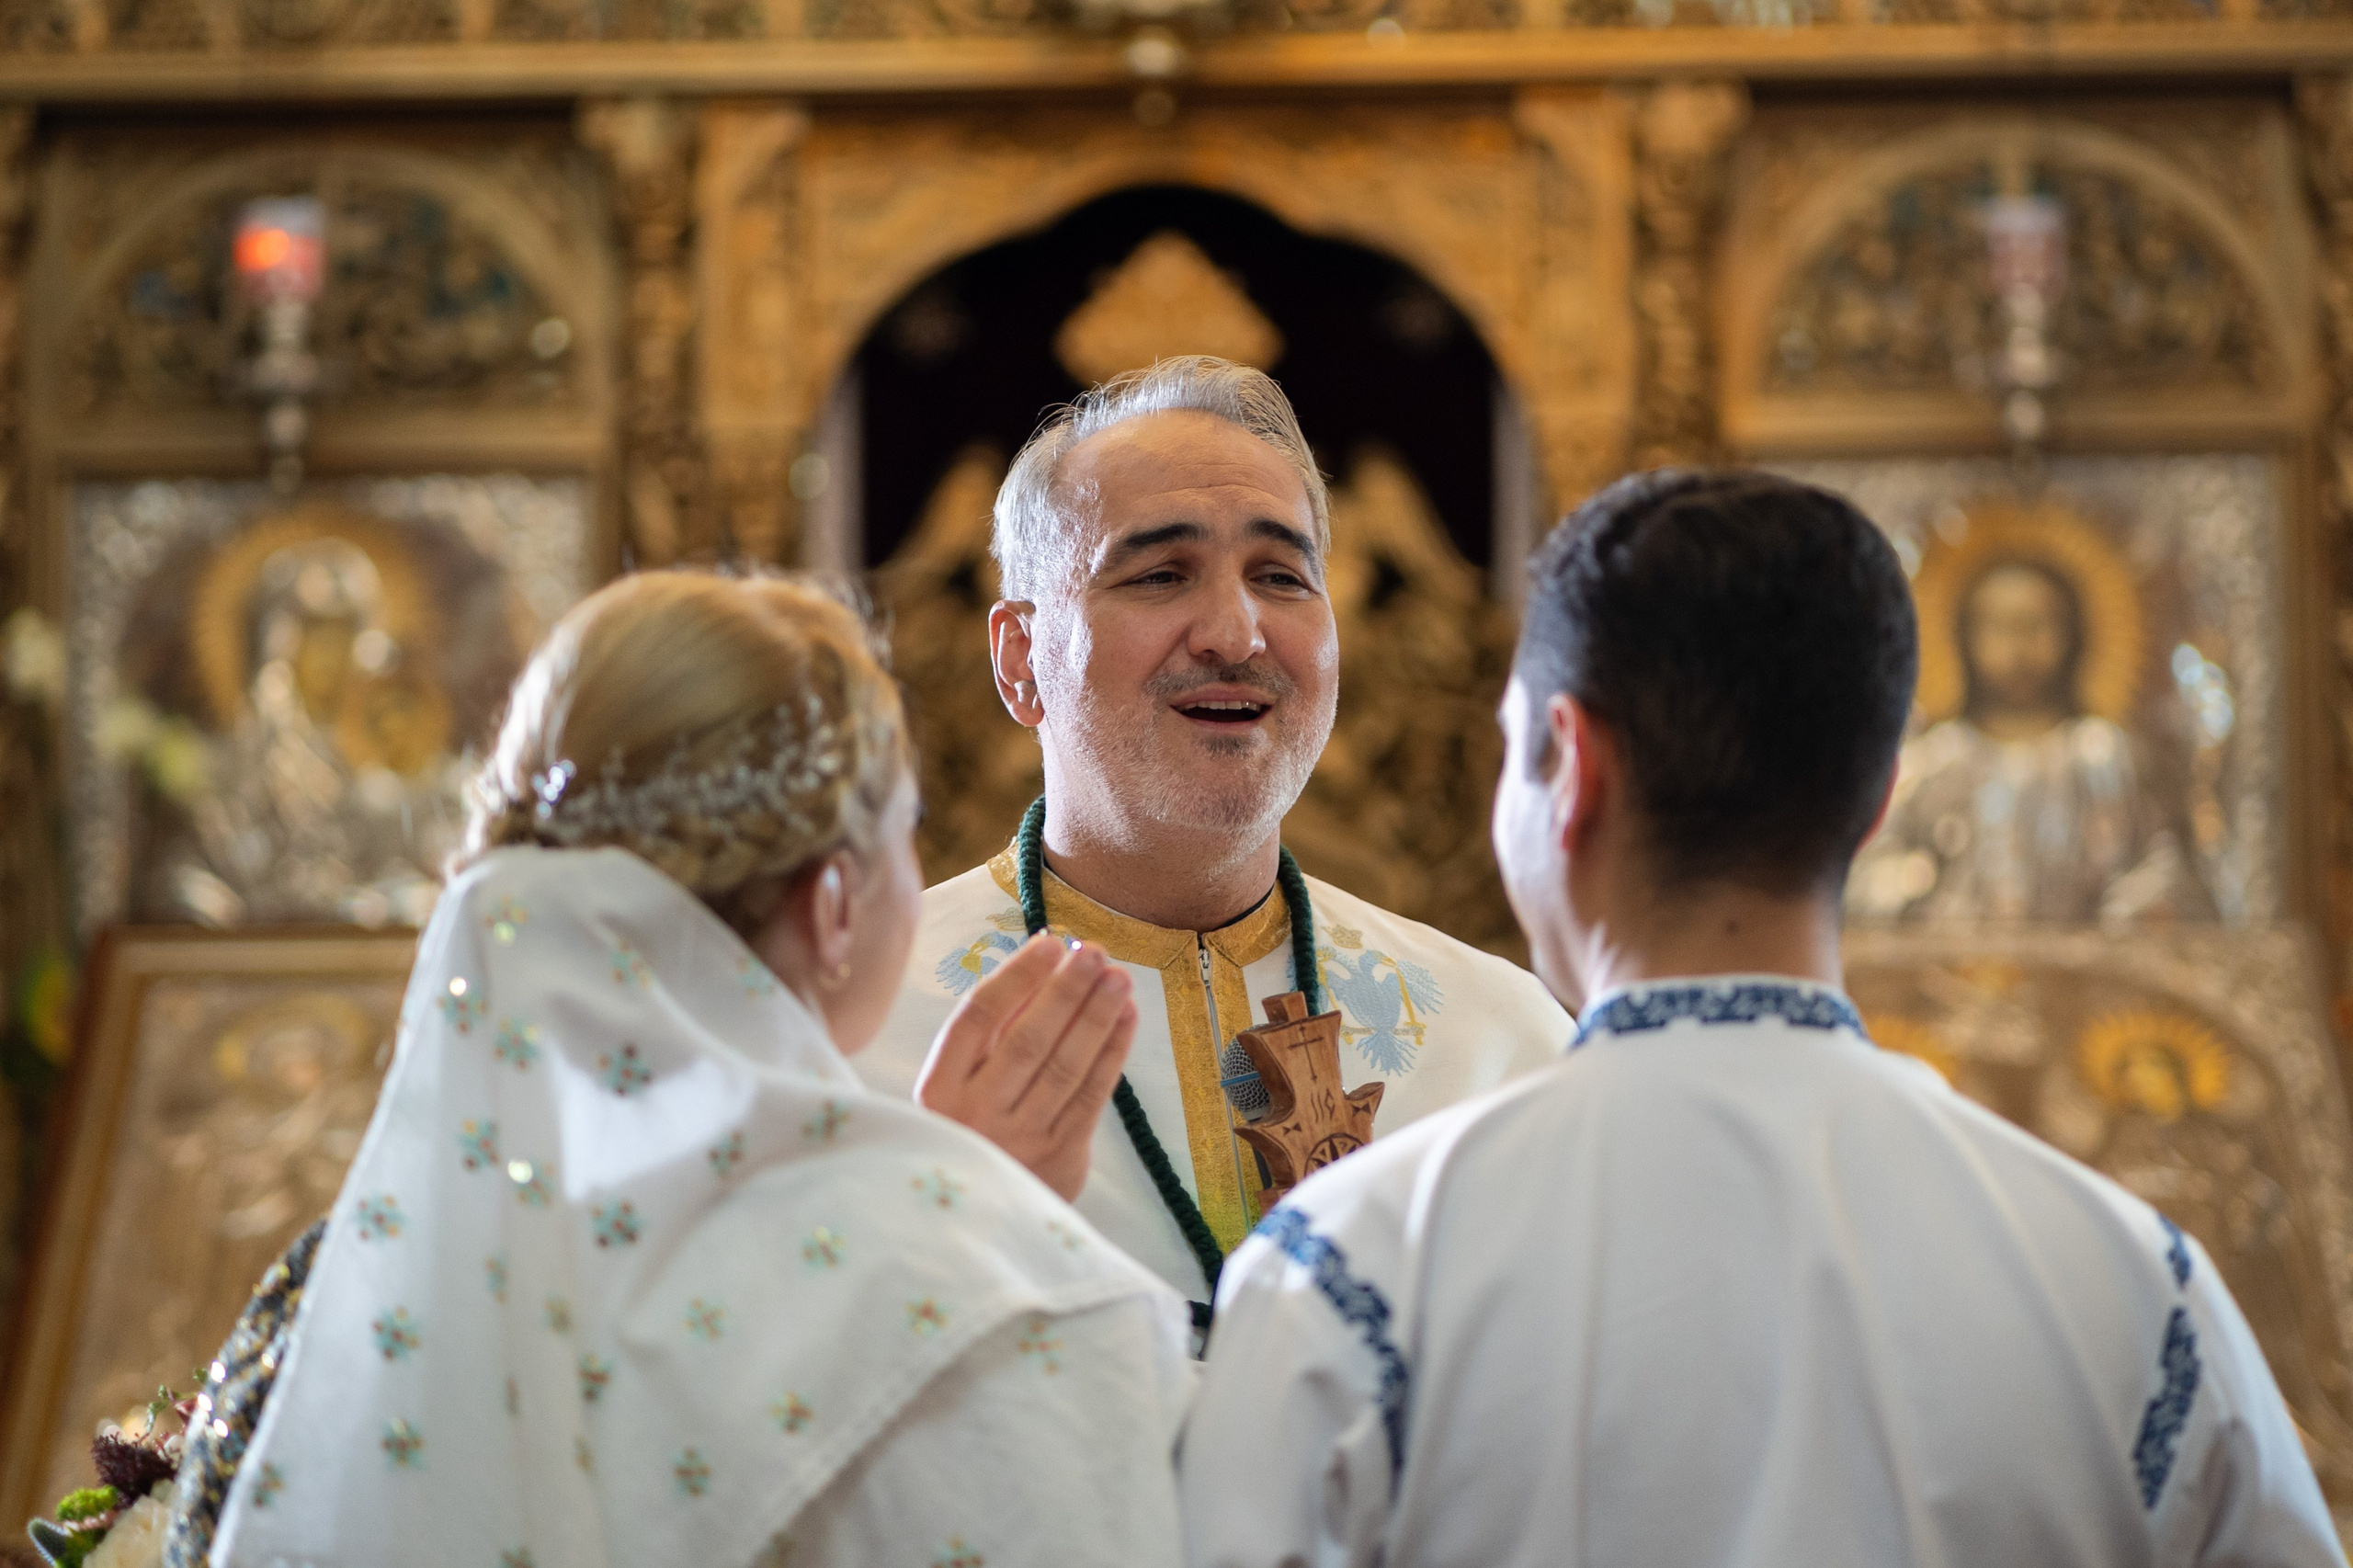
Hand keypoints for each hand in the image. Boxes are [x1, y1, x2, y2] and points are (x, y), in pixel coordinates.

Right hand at [915, 934, 1135, 1200]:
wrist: (975, 1220)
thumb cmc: (969, 1131)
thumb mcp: (957, 1086)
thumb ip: (992, 1035)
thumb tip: (1045, 969)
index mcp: (939, 1088)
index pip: (977, 1019)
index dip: (1015, 977)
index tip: (1047, 943)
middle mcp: (977, 1114)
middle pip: (1028, 1041)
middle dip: (1065, 991)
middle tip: (1094, 953)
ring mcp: (1021, 1139)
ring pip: (1066, 1067)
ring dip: (1097, 1017)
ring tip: (1119, 979)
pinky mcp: (1061, 1158)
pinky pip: (1092, 1097)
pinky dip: (1111, 1053)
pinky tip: (1125, 1019)